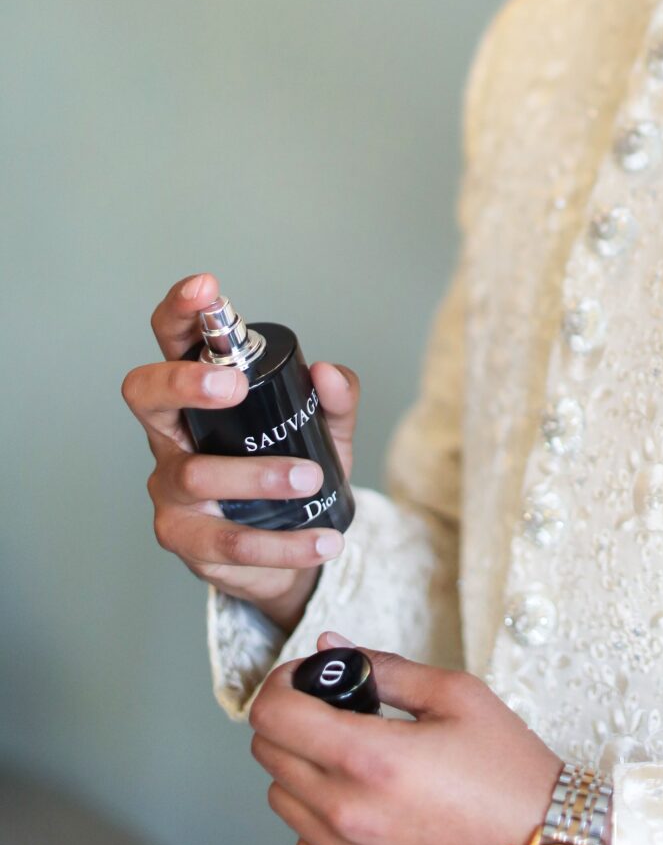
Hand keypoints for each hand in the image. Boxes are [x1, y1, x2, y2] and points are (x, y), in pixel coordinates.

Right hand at [122, 272, 361, 631]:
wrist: (289, 555)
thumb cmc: (292, 472)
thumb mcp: (323, 433)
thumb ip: (335, 401)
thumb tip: (329, 372)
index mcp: (197, 395)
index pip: (172, 340)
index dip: (180, 311)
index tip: (206, 288)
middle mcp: (171, 435)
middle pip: (145, 393)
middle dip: (183, 381)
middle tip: (234, 386)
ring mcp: (170, 489)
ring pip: (195, 473)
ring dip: (258, 475)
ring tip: (311, 479)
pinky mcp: (185, 540)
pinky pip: (226, 540)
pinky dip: (281, 542)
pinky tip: (322, 539)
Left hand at [248, 632, 564, 844]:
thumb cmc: (507, 767)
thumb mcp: (456, 694)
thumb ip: (384, 666)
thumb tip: (329, 646)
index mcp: (370, 757)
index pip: (272, 716)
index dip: (280, 684)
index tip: (303, 678)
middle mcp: (348, 812)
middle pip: (269, 755)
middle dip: (291, 720)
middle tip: (331, 710)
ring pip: (281, 800)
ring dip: (302, 769)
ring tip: (352, 757)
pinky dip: (316, 820)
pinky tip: (358, 802)